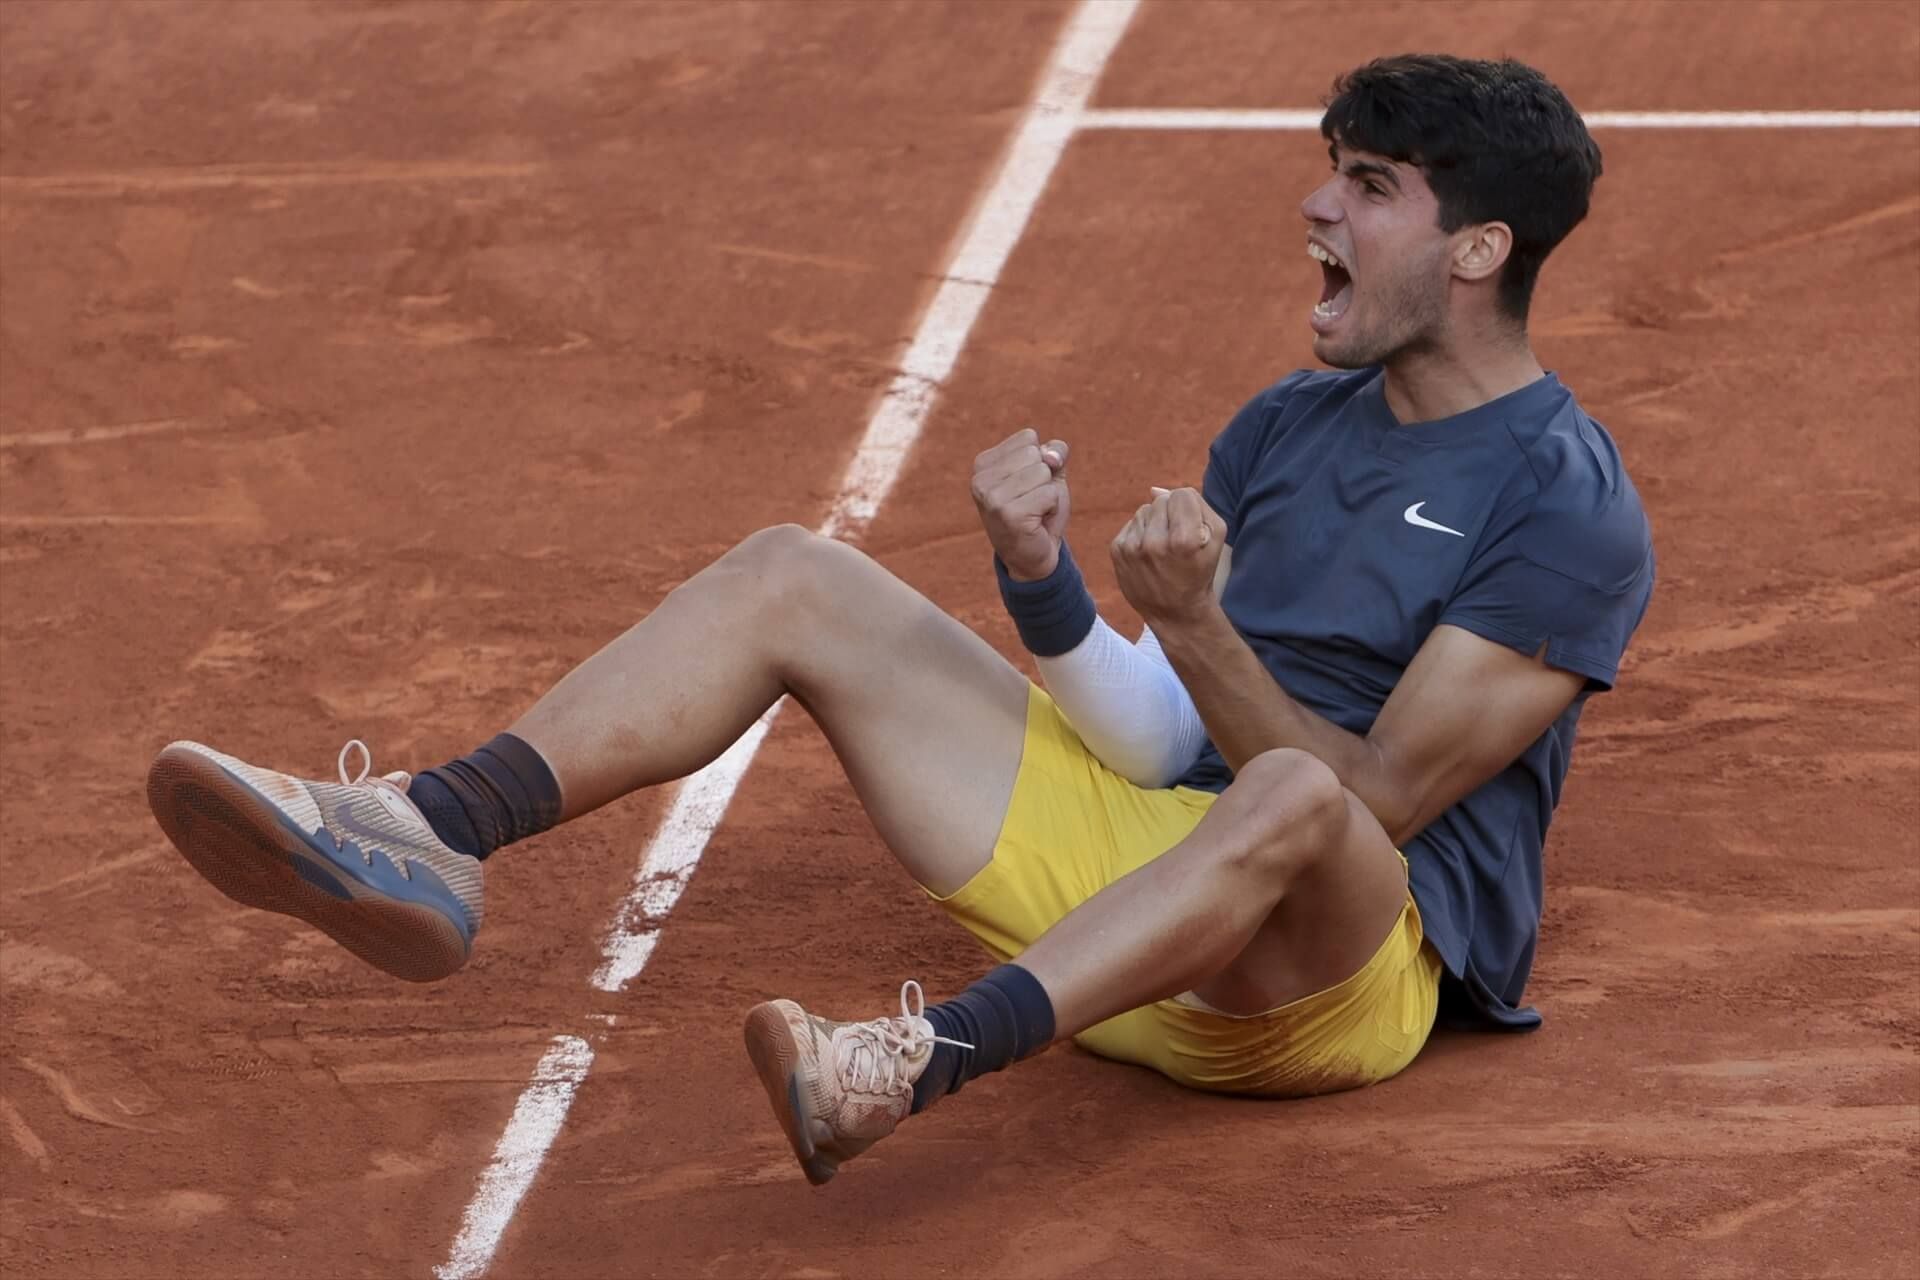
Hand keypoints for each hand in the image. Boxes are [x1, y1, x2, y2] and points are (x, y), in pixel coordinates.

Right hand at [971, 429, 1070, 580]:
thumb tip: (1051, 457)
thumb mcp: (1048, 474)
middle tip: (1033, 502)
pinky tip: (1037, 522)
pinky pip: (1049, 494)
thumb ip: (1053, 453)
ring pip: (1043, 472)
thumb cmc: (1039, 512)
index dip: (1040, 461)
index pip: (1028, 438)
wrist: (1032, 558)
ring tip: (1035, 512)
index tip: (1028, 486)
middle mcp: (980, 479)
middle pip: (1035, 453)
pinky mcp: (1009, 515)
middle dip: (1045, 478)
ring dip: (1049, 494)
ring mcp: (992, 498)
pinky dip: (1052, 508)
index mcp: (983, 464)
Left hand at [1111, 486, 1226, 624]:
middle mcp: (1155, 543)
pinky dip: (1140, 533)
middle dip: (1171, 514)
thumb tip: (1153, 489)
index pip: (1182, 494)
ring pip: (1144, 510)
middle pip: (1161, 500)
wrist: (1176, 612)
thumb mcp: (1216, 537)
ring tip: (1163, 548)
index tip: (1192, 527)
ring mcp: (1132, 547)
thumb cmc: (1200, 571)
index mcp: (1184, 540)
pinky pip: (1131, 524)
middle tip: (1177, 540)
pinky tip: (1149, 553)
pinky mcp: (1117, 551)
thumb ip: (1196, 504)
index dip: (1190, 508)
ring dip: (1155, 523)